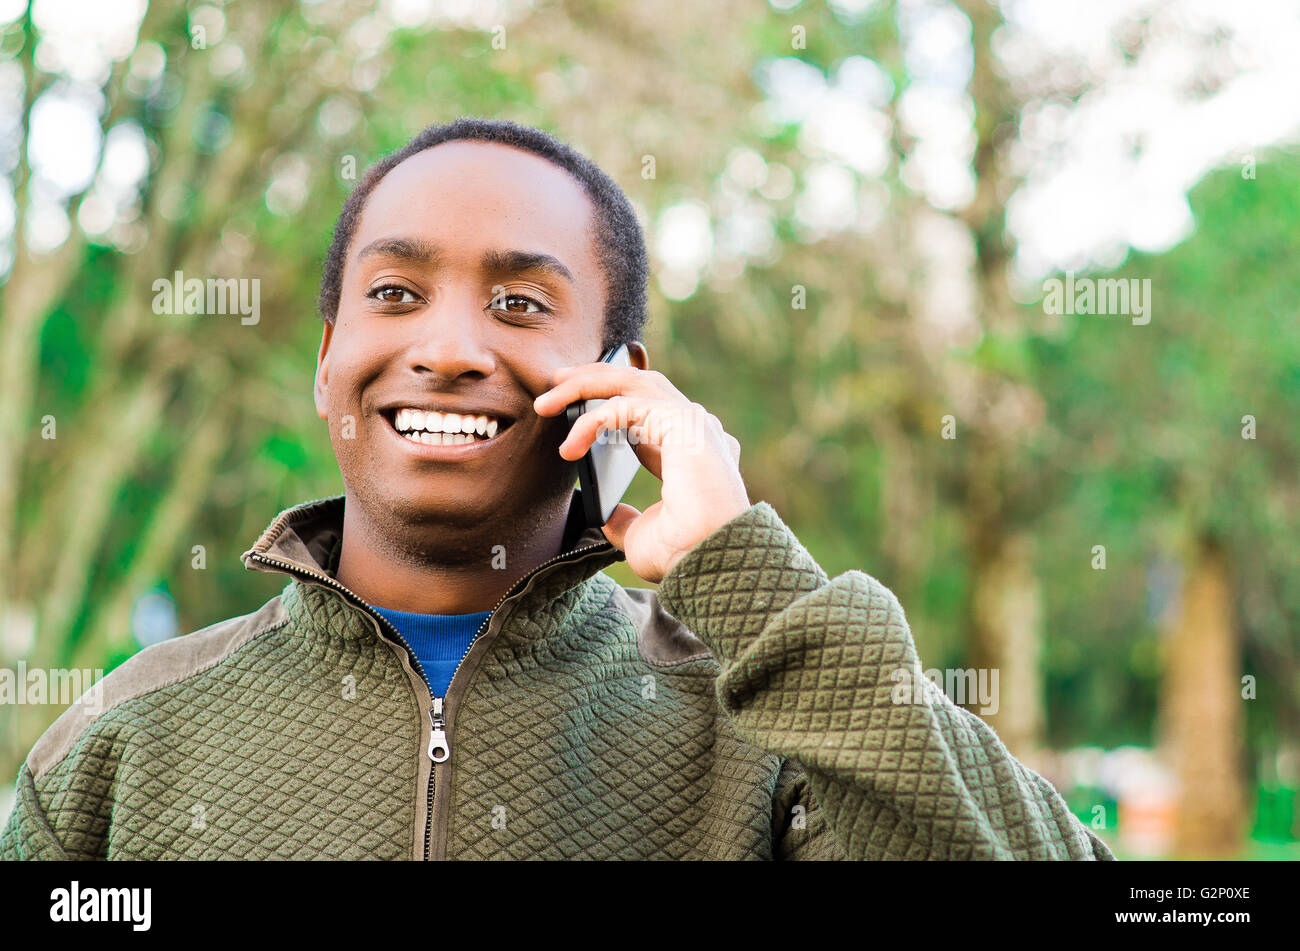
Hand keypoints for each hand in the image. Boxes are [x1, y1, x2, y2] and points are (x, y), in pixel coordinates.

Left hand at [533, 362, 750, 582]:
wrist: (711, 560)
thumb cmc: (684, 552)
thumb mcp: (641, 535)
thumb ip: (625, 520)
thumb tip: (608, 517)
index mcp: (689, 449)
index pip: (645, 407)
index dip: (605, 403)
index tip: (570, 411)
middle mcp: (694, 428)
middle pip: (637, 382)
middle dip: (592, 378)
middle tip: (554, 382)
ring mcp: (691, 420)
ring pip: (629, 382)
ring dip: (583, 385)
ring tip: (547, 402)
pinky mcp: (681, 421)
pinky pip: (623, 407)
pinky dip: (590, 422)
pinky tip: (569, 447)